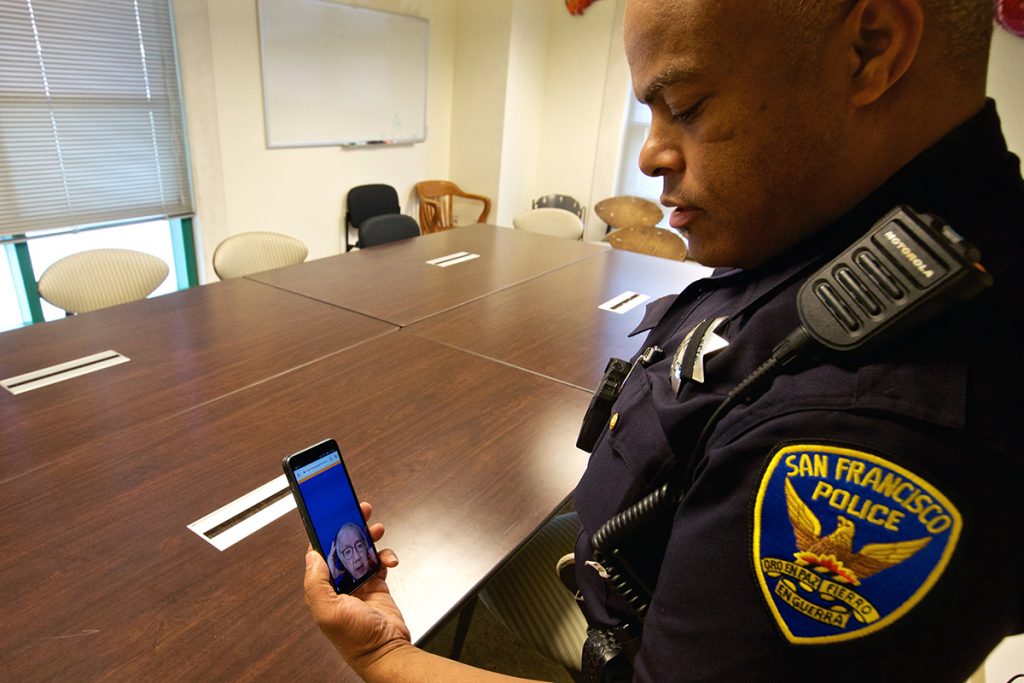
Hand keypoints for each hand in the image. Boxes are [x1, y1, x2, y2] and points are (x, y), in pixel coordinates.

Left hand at [303, 502, 407, 670]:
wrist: (386, 652)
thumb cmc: (356, 640)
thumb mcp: (329, 611)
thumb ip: (316, 583)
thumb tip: (311, 556)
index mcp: (322, 588)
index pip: (320, 552)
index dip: (325, 531)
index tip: (332, 512)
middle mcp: (339, 584)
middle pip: (343, 546)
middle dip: (351, 527)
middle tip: (360, 511)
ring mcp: (359, 584)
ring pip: (362, 550)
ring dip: (370, 538)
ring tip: (378, 529)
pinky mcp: (377, 586)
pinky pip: (380, 562)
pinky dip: (386, 556)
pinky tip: (390, 560)